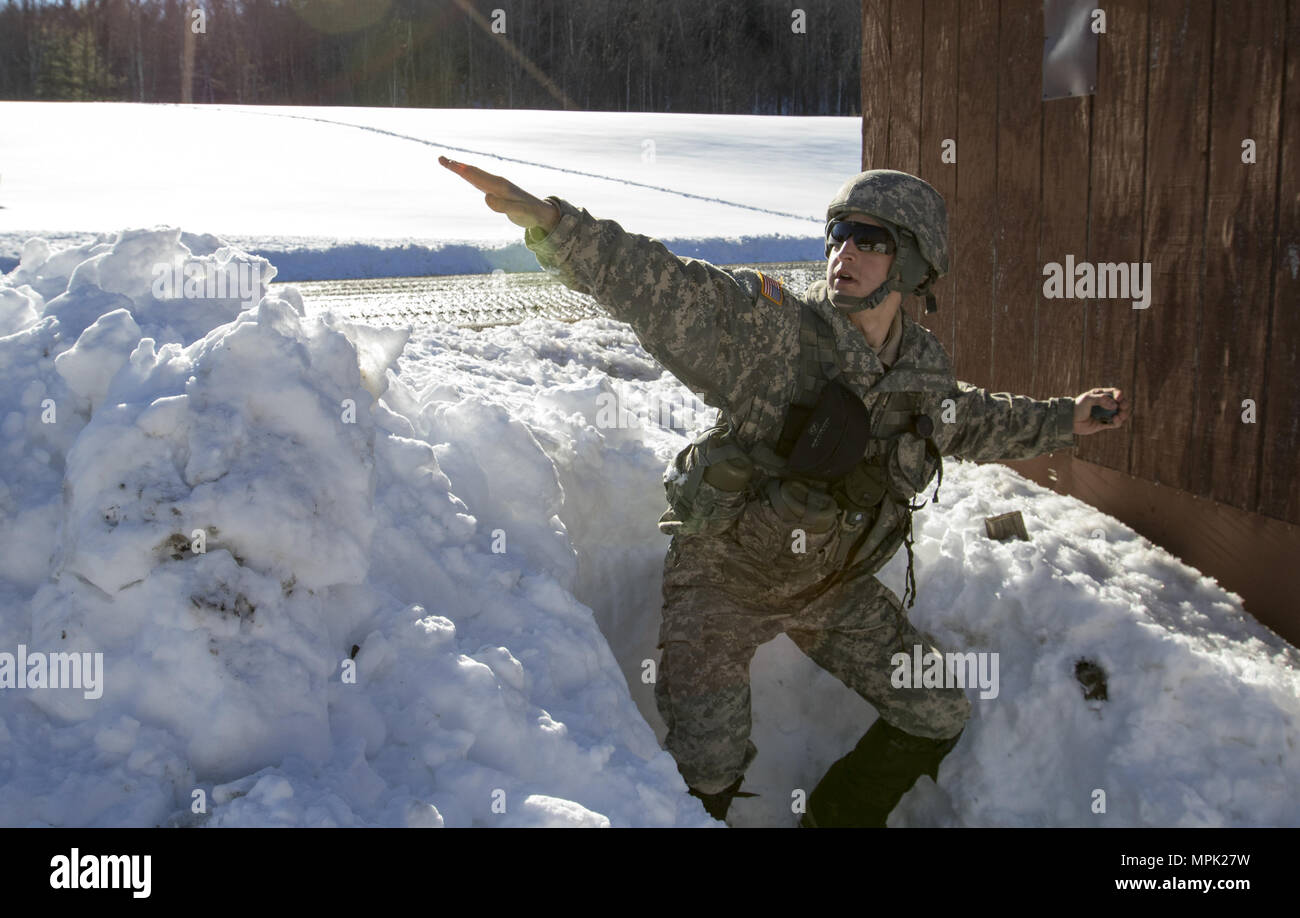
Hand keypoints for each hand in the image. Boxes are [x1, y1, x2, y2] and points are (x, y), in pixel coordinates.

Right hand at [438, 155, 560, 231]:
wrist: (542, 213)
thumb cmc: (530, 214)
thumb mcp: (517, 212)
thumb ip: (502, 205)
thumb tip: (486, 197)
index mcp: (499, 186)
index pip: (475, 175)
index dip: (460, 169)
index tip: (446, 162)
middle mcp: (497, 183)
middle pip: (473, 172)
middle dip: (456, 166)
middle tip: (440, 159)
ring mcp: (497, 187)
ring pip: (476, 176)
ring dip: (462, 170)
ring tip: (449, 164)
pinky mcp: (498, 192)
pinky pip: (480, 182)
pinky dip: (470, 177)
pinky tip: (467, 176)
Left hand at [1073, 387, 1129, 434]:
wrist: (1069, 420)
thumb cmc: (1077, 407)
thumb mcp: (1088, 399)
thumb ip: (1102, 399)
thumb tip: (1115, 405)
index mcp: (1101, 395)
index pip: (1115, 393)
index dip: (1120, 395)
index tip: (1118, 398)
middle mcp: (1105, 404)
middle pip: (1121, 403)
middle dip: (1124, 405)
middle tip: (1122, 407)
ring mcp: (1105, 414)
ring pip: (1121, 413)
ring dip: (1123, 414)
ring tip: (1119, 415)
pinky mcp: (1104, 424)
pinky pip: (1115, 423)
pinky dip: (1118, 422)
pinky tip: (1115, 419)